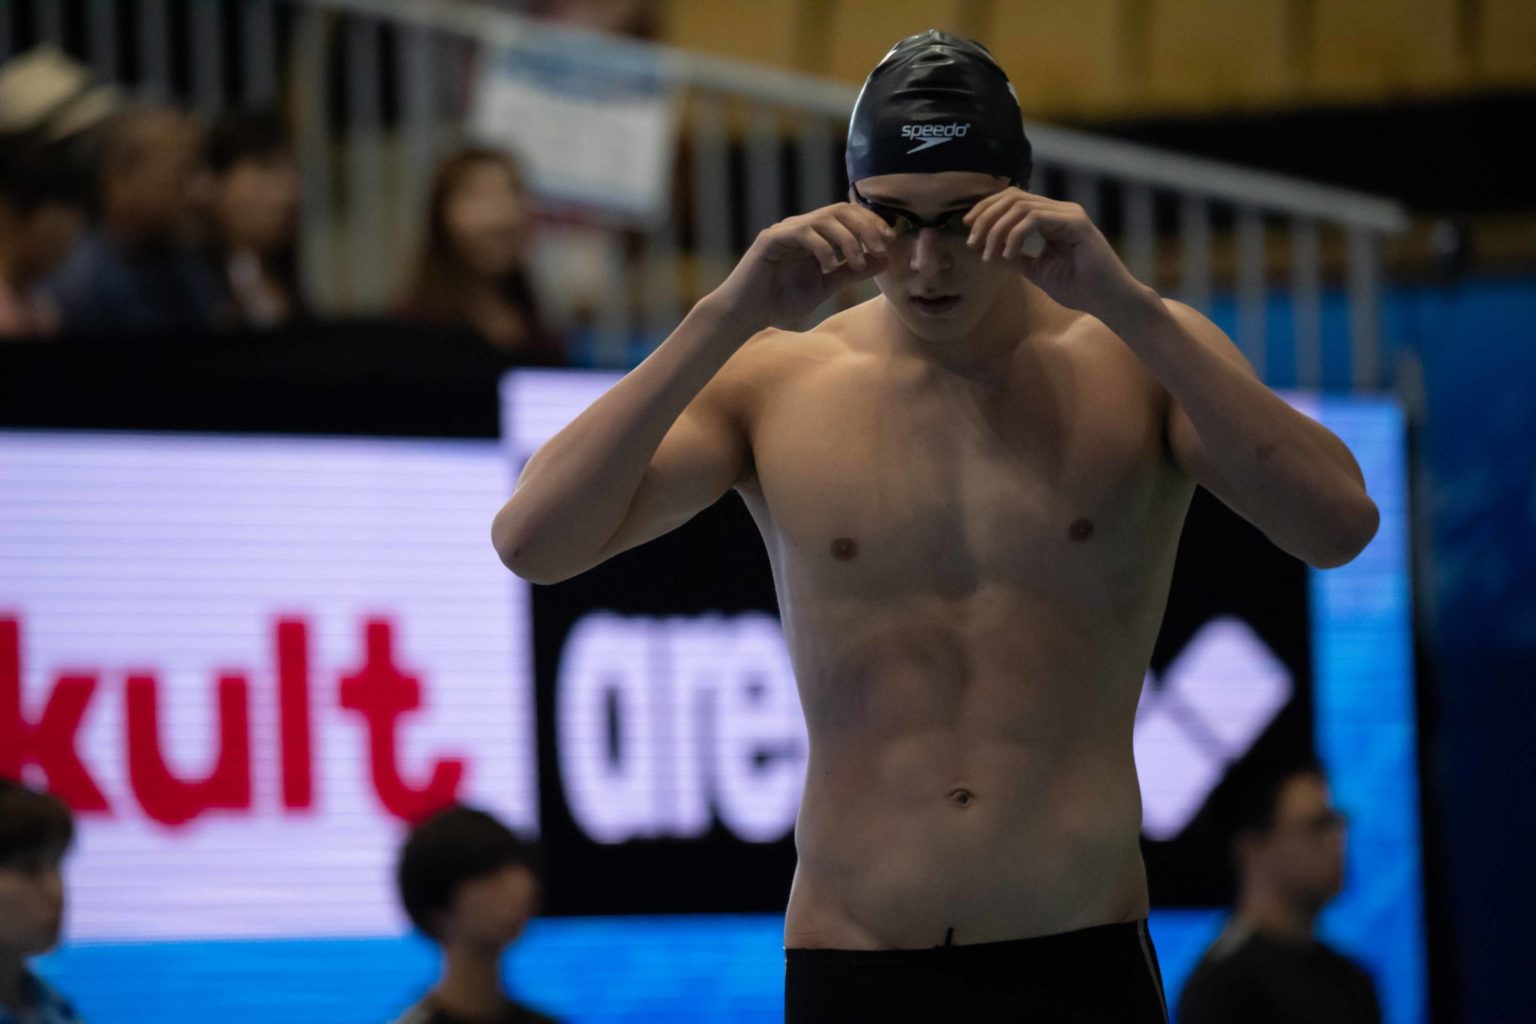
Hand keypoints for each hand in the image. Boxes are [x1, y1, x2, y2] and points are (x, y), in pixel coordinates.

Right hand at [711, 203, 893, 330]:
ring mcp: (785, 230)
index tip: (889, 242)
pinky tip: (830, 266)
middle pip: (841, 209)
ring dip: (848, 239)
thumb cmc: (780, 301)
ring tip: (857, 262)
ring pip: (825, 218)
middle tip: (880, 248)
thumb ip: (851, 272)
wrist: (746, 315)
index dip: (872, 223)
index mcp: (815, 235)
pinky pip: (803, 233)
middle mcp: (801, 227)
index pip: (849, 215)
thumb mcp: (825, 286)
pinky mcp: (770, 240)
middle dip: (866, 226)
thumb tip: (884, 259)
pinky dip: (822, 247)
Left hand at [963, 188, 1143, 317]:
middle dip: (986, 217)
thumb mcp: (1036, 271)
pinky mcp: (1076, 223)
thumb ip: (1015, 258)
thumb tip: (987, 250)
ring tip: (988, 253)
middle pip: (1013, 197)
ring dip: (997, 229)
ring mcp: (1069, 214)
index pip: (1013, 200)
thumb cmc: (1078, 288)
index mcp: (1051, 218)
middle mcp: (1060, 210)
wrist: (1108, 301)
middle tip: (972, 242)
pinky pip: (1035, 219)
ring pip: (1021, 206)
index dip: (986, 210)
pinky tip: (1008, 256)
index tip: (968, 231)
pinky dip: (1015, 236)